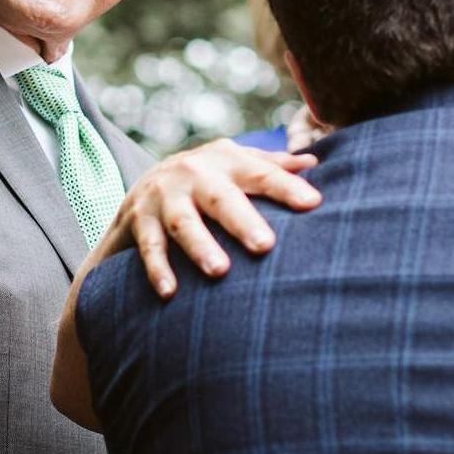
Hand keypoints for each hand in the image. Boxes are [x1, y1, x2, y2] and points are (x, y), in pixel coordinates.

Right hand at [102, 139, 321, 297]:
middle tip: (265, 246)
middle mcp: (194, 174)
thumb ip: (271, 166)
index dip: (287, 187)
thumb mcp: (234, 164)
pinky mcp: (140, 219)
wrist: (143, 185)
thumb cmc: (207, 179)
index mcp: (225, 161)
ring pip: (183, 223)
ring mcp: (164, 196)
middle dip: (242, 221)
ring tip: (219, 270)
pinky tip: (170, 292)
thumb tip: (313, 162)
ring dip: (200, 246)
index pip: (261, 174)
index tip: (313, 203)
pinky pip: (150, 247)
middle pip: (222, 198)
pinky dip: (158, 269)